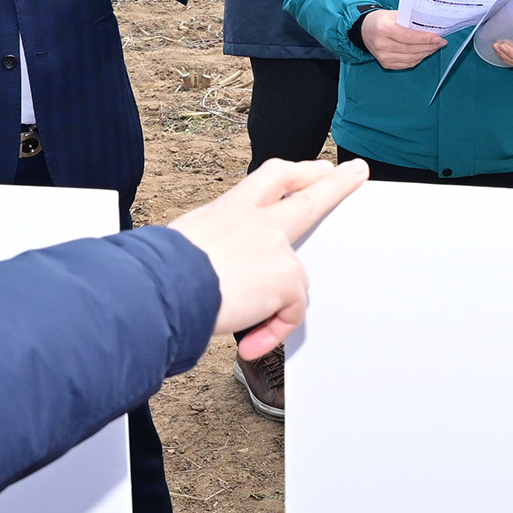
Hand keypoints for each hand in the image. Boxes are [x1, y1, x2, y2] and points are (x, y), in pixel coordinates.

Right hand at [165, 157, 371, 356]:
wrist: (163, 288)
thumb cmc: (158, 273)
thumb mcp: (182, 249)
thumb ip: (208, 253)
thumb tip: (210, 278)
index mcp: (228, 211)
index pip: (268, 180)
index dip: (293, 173)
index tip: (309, 170)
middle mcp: (255, 221)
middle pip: (306, 197)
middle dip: (334, 185)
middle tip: (353, 174)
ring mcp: (274, 246)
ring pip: (298, 275)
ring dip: (286, 305)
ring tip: (262, 331)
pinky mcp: (285, 276)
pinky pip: (291, 310)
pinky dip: (274, 329)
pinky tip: (252, 341)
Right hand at [358, 9, 446, 70]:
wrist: (364, 30)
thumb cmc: (380, 20)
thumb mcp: (393, 14)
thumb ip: (410, 20)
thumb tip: (430, 26)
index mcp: (383, 29)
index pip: (409, 37)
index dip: (426, 39)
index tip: (438, 38)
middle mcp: (382, 45)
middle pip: (411, 49)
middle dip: (429, 46)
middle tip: (440, 42)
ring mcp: (383, 56)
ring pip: (410, 59)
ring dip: (425, 53)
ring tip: (435, 47)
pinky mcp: (385, 64)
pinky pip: (406, 64)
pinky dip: (418, 59)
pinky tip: (424, 53)